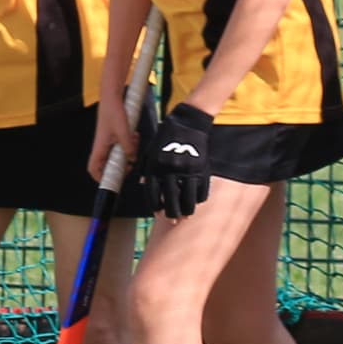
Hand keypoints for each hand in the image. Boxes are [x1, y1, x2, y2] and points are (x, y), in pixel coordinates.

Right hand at [90, 82, 138, 182]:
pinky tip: (134, 136)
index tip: (112, 181)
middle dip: (121, 164)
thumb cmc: (113, 112)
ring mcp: (108, 140)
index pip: (94, 168)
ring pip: (117, 153)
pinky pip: (121, 144)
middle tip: (130, 163)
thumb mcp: (124, 132)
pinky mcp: (114, 135)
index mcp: (100, 147)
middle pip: (108, 163)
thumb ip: (129, 147)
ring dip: (127, 152)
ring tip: (134, 144)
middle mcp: (102, 145)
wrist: (113, 97)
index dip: (100, 177)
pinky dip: (129, 143)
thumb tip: (132, 158)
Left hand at [135, 103, 216, 221]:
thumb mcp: (150, 150)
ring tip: (186, 216)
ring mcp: (188, 170)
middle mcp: (171, 171)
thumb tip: (140, 184)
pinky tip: (196, 202)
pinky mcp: (202, 168)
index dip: (155, 207)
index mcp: (156, 167)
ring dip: (187, 211)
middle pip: (171, 201)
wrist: (188, 123)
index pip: (154, 194)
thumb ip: (145, 168)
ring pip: (188, 199)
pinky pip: (202, 190)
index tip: (158, 213)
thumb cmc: (166, 136)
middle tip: (173, 220)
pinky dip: (199, 199)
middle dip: (172, 214)